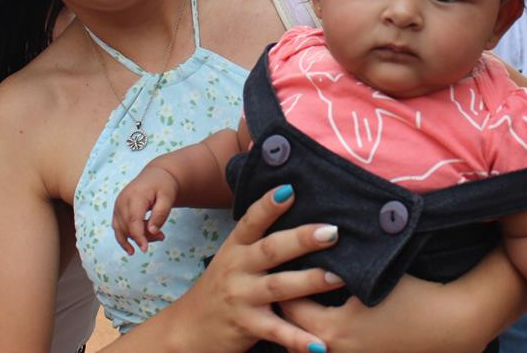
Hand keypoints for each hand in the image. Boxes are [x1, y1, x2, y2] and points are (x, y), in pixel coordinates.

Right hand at [112, 166, 176, 253]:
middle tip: (162, 237)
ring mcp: (117, 206)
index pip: (133, 220)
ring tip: (156, 237)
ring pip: (122, 229)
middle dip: (144, 237)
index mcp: (135, 196)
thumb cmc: (163, 186)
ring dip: (137, 238)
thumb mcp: (168, 197)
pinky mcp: (117, 210)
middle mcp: (122, 201)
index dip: (138, 236)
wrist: (155, 176)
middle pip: (129, 227)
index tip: (145, 249)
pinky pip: (117, 228)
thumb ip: (160, 214)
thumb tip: (152, 231)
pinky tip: (131, 250)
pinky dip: (123, 239)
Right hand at [164, 185, 342, 352]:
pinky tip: (320, 344)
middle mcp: (237, 268)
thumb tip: (293, 207)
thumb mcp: (232, 258)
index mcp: (235, 248)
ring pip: (278, 287)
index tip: (289, 189)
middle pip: (270, 250)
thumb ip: (258, 241)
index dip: (268, 205)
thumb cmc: (219, 288)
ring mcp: (241, 297)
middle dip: (302, 240)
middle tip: (332, 232)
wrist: (187, 329)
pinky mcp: (246, 326)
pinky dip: (298, 338)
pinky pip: (276, 331)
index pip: (251, 221)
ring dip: (309, 281)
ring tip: (339, 278)